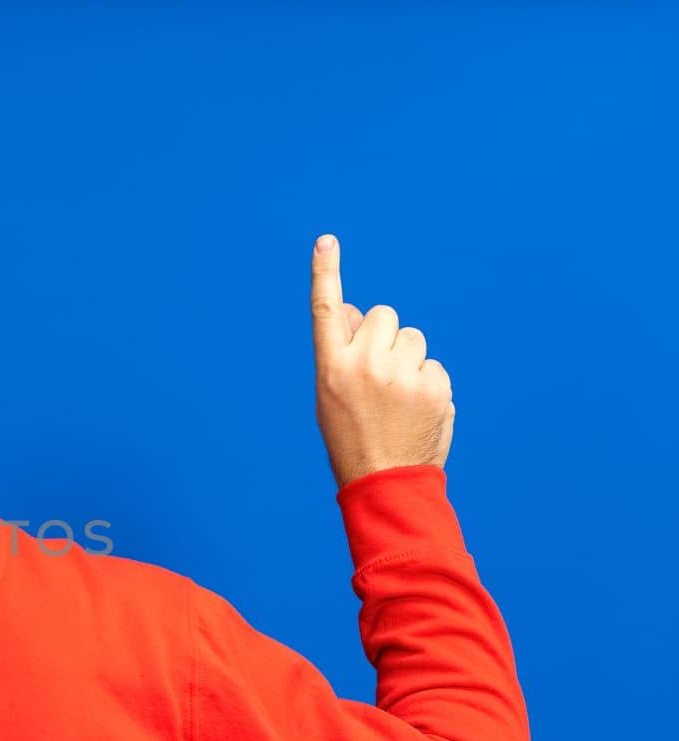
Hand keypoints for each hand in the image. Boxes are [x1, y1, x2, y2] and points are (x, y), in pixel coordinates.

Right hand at [310, 235, 454, 487]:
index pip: (325, 311)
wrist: (385, 482)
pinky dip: (427, 383)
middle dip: (386, 336)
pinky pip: (433, 365)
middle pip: (384, 316)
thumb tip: (352, 308)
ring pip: (413, 338)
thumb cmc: (352, 435)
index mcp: (331, 367)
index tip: (326, 241)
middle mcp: (363, 365)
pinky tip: (416, 410)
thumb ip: (342, 350)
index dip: (326, 273)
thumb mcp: (332, 394)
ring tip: (398, 397)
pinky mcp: (433, 386)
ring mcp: (400, 374)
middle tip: (380, 374)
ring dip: (408, 358)